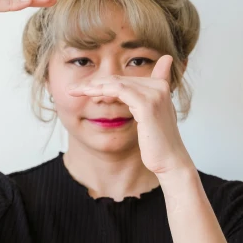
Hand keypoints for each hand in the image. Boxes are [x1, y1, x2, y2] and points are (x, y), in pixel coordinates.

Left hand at [67, 55, 193, 175]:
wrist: (170, 163)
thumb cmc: (157, 145)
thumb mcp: (147, 120)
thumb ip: (140, 102)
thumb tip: (130, 94)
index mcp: (160, 86)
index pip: (125, 79)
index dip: (103, 83)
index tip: (83, 90)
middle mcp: (159, 86)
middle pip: (119, 79)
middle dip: (93, 84)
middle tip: (72, 90)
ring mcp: (155, 93)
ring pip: (116, 82)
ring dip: (92, 86)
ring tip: (75, 92)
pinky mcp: (147, 103)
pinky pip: (119, 90)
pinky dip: (102, 90)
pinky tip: (89, 96)